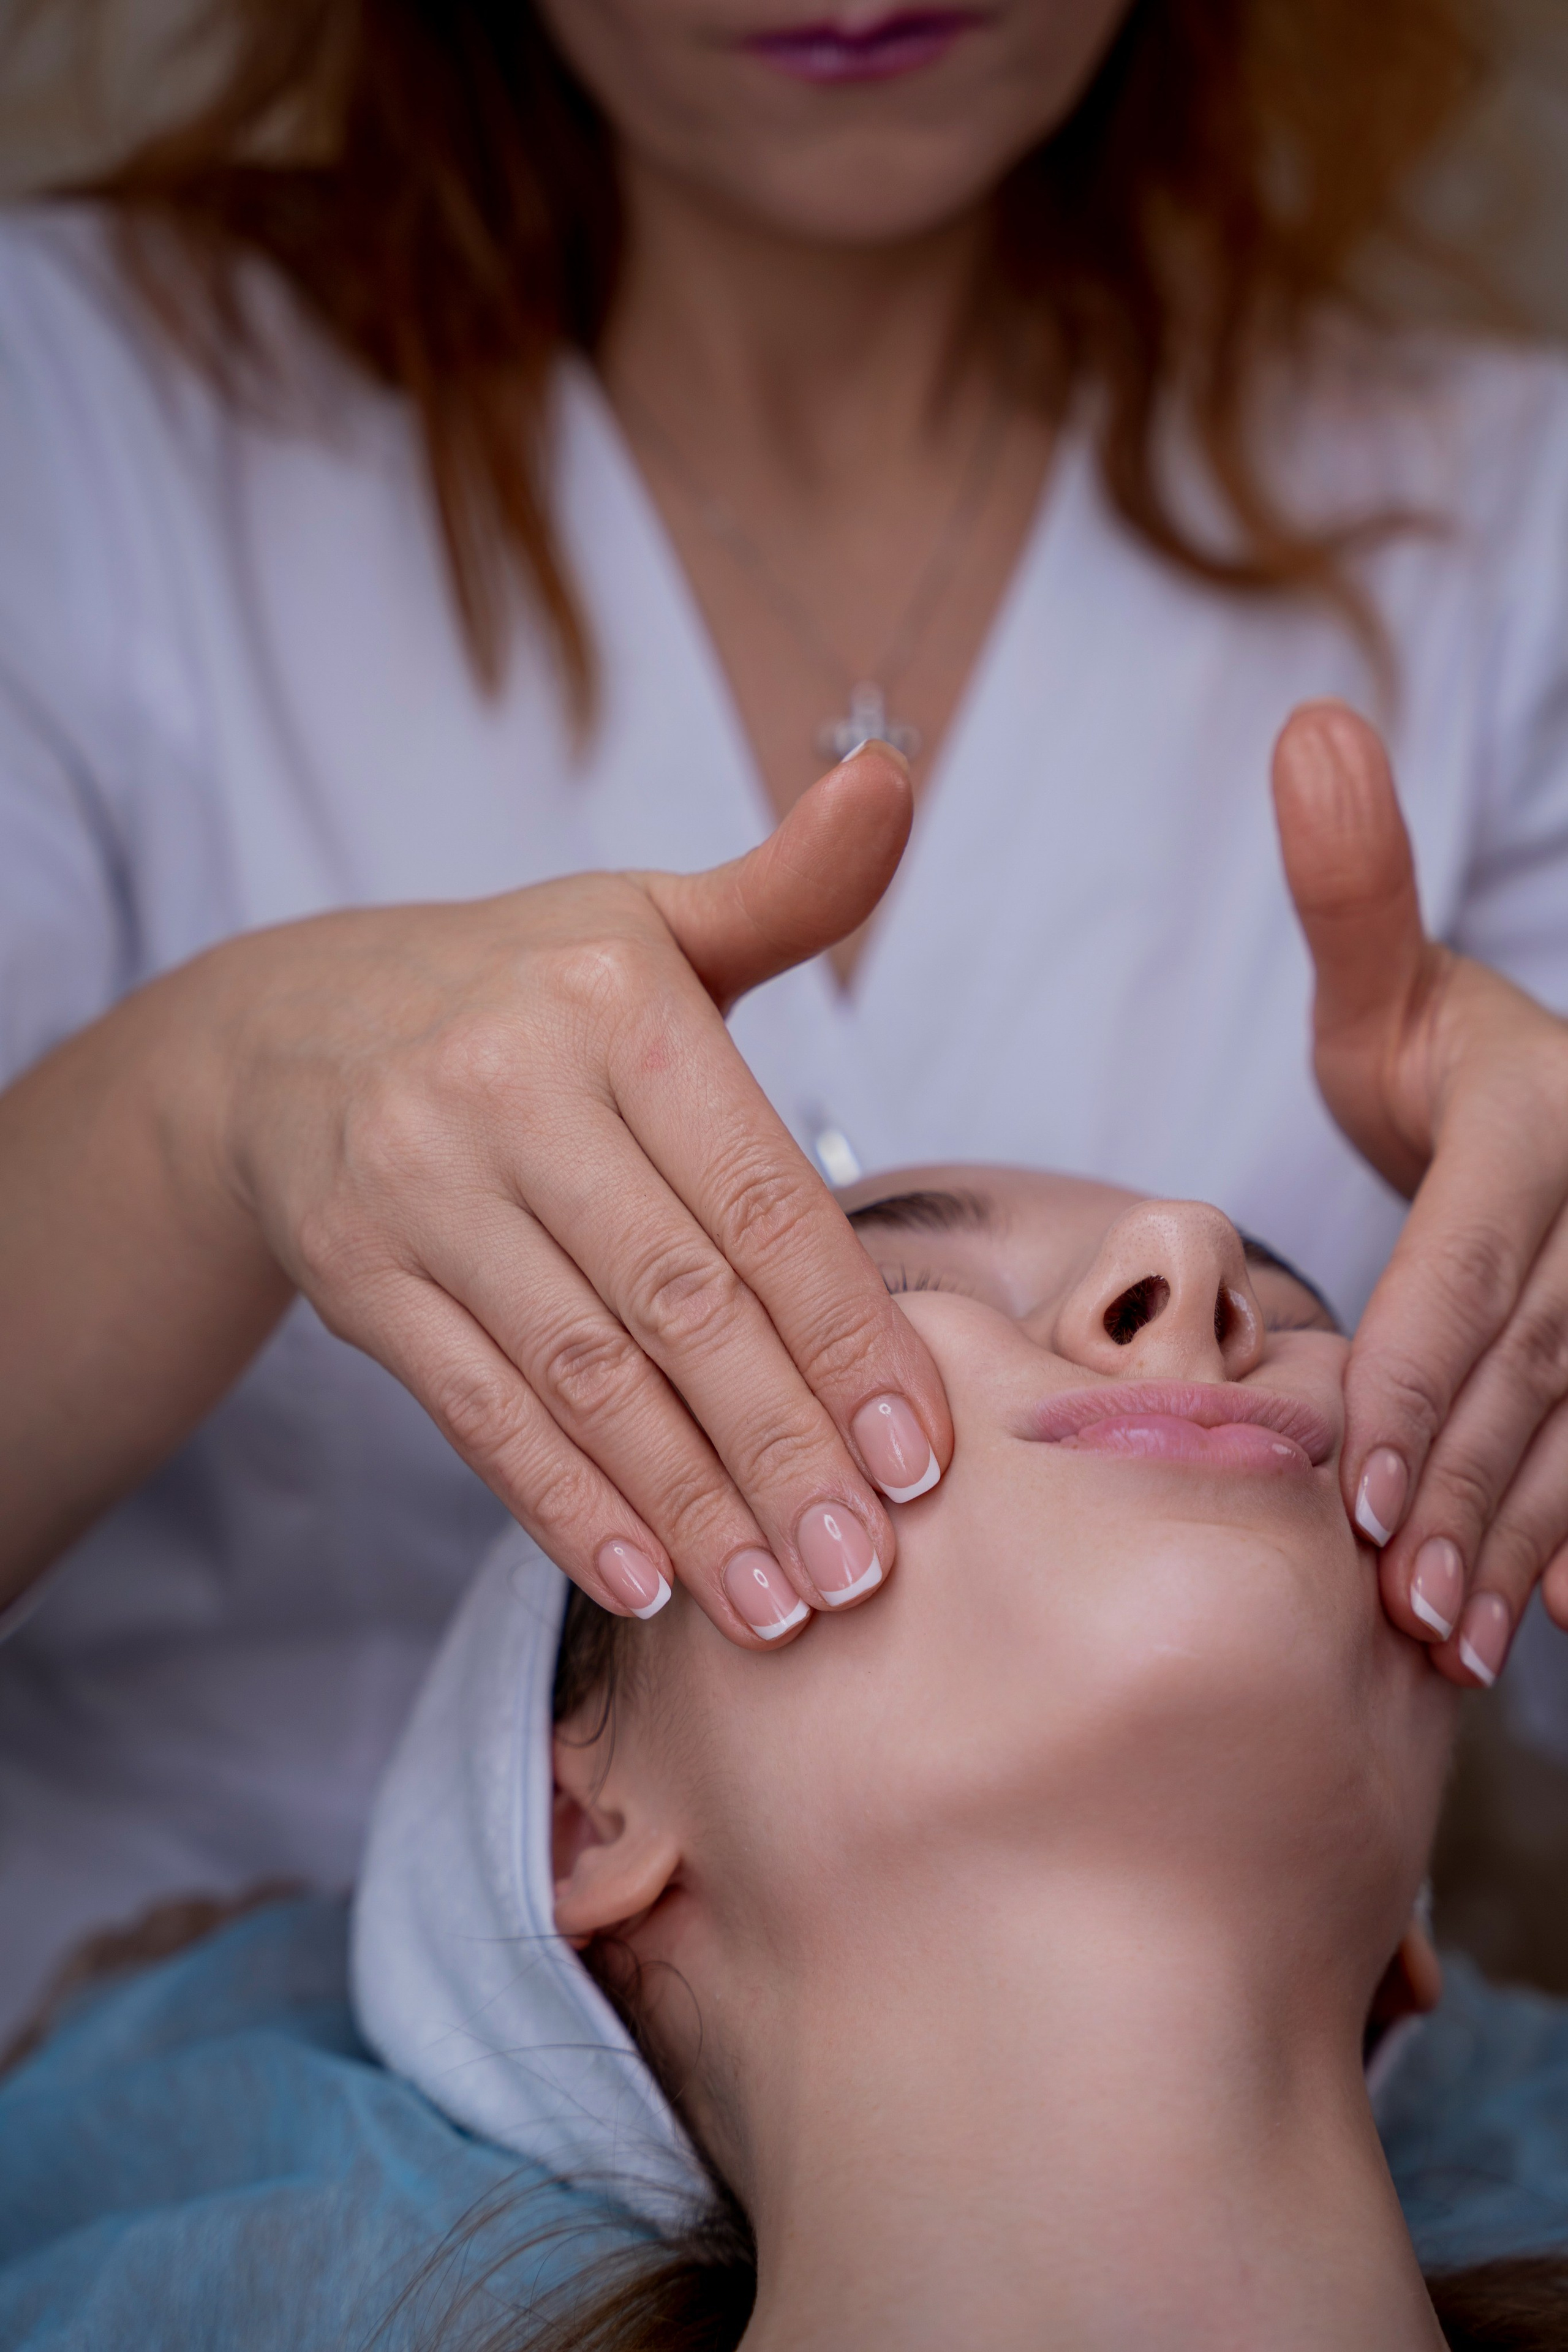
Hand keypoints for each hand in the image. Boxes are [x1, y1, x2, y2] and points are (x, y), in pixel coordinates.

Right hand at [205, 747, 949, 1644]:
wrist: (288, 1029)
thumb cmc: (522, 990)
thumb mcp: (646, 922)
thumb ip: (786, 885)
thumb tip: (890, 772)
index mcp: (614, 1004)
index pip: (760, 1198)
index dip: (847, 1333)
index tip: (925, 1451)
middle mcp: (510, 1090)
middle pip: (680, 1305)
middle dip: (784, 1446)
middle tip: (868, 1566)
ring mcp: (421, 1189)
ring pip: (585, 1375)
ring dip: (692, 1502)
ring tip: (782, 1603)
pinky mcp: (361, 1276)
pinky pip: (478, 1406)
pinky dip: (564, 1501)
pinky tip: (647, 1576)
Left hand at [1274, 701, 1567, 1685]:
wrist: (1554, 1124)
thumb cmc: (1447, 1068)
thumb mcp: (1396, 993)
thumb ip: (1356, 891)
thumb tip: (1307, 724)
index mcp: (1540, 1117)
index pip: (1472, 1265)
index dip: (1418, 1378)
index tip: (1357, 1487)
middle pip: (1534, 1366)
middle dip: (1466, 1486)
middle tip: (1392, 1598)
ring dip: (1525, 1542)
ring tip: (1452, 1638)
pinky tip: (1551, 1622)